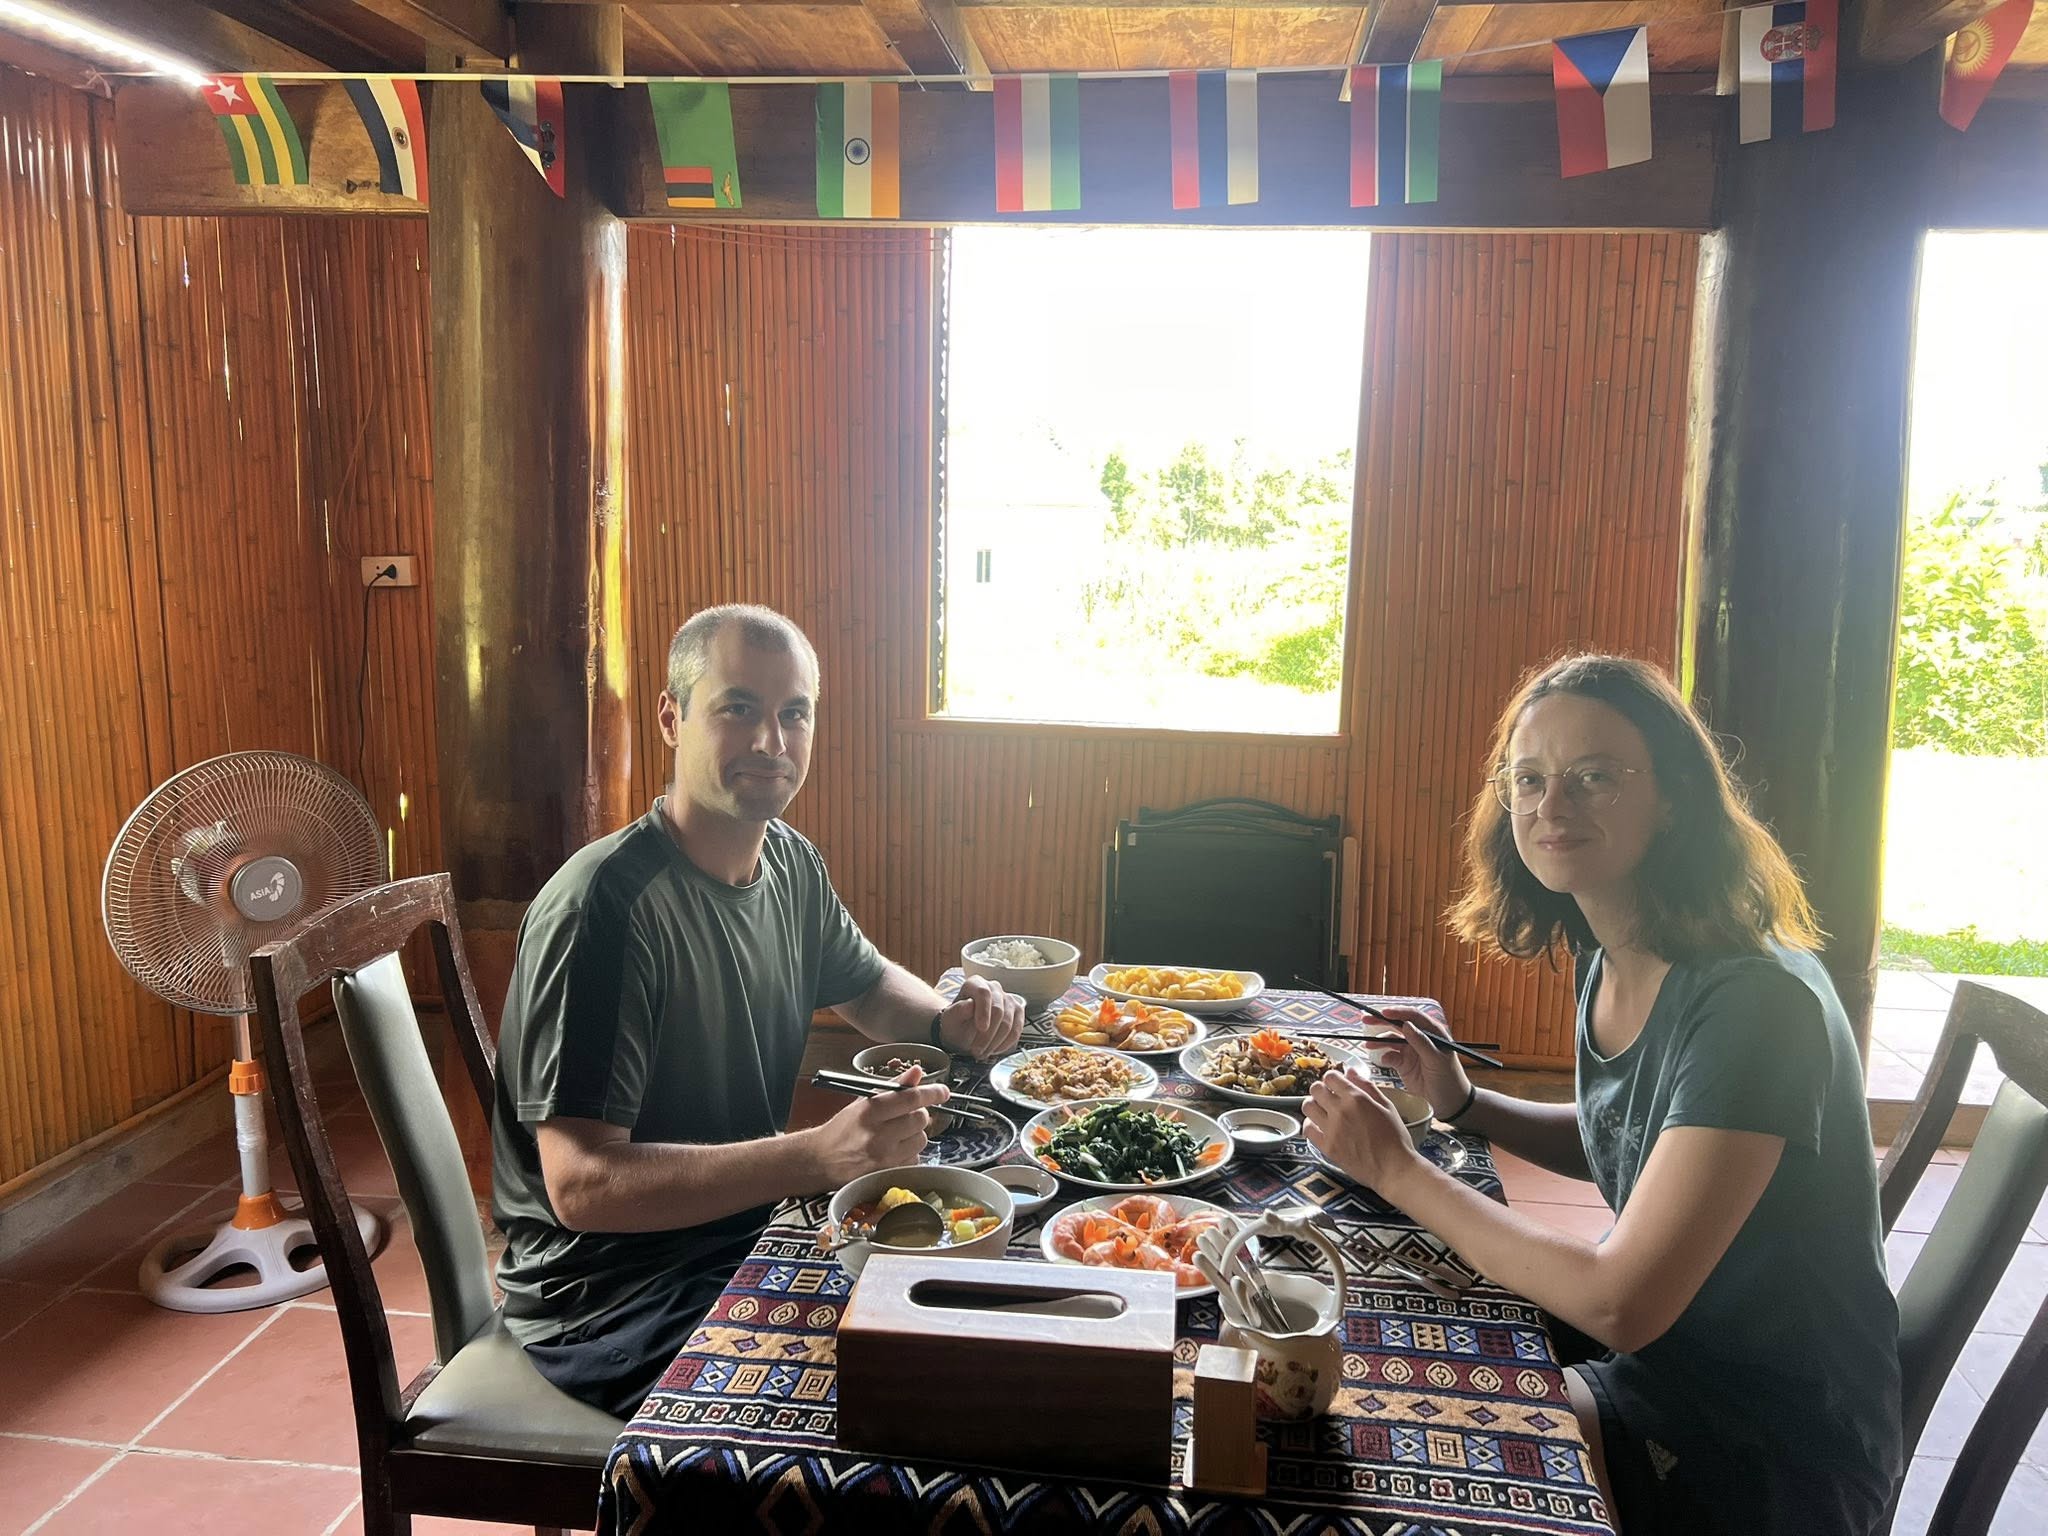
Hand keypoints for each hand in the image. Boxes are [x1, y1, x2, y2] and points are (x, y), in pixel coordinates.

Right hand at [809, 1066, 950, 1185]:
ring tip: (896, 1136)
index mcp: (870, 1111)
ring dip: (915, 1135)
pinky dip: (910, 1154)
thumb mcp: (863, 1102)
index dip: (932, 1093)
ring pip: (921, 1140)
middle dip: (918, 1115)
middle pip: (920, 1120)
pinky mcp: (888, 1174)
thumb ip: (894, 1087)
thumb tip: (917, 1072)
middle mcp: (878, 1134)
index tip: (943, 1091)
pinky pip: (914, 1159)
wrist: (820, 1161)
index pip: (911, 1098)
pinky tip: (894, 1152)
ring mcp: (884, 1157)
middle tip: (905, 1117)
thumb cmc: (842, 1129)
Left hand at [938, 975, 1025, 1059]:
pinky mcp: (1017, 1013)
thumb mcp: (950, 1019)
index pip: (984, 993)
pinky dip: (1006, 1043)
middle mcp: (994, 988)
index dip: (984, 1011)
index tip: (981, 1028)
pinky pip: (1017, 1029)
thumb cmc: (956, 1024)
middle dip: (988, 1034)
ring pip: (1009, 1022)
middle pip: (998, 1010)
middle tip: (977, 1051)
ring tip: (983, 1053)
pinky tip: (994, 1050)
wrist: (962, 1032)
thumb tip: (970, 1005)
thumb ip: (958, 1011)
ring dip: (996, 1042)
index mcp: (975, 983)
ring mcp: (1008, 1000)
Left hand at [1303, 1065, 1427, 1197]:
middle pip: (1315, 1089)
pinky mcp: (1326, 1147)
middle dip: (1321, 1090)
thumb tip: (1350, 1071)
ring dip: (1314, 1105)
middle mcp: (1340, 1111)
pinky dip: (1311, 1124)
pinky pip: (1307, 1128)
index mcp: (1356, 1098)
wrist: (1394, 1169)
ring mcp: (1331, 1129)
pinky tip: (1320, 1127)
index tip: (1336, 1085)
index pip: (1330, 1077)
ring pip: (1307, 1106)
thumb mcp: (1387, 1106)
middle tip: (1329, 1097)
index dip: (1333, 1079)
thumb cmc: (1395, 1139)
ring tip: (1323, 1111)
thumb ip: (1367, 1086)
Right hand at [1375, 1005, 1471, 1120]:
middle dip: (1381, 1021)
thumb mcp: (1437, 1060)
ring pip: (1391, 1040)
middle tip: (1366, 1019)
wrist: (1448, 1102)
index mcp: (1432, 1032)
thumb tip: (1407, 1025)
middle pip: (1398, 1025)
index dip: (1398, 1012)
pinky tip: (1381, 1060)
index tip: (1384, 1012)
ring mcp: (1410, 1050)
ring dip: (1378, 1041)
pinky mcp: (1403, 1063)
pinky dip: (1383, 1057)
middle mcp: (1419, 1038)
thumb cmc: (1449, 1078)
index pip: (1413, 1016)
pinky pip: (1390, 1056)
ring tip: (1367, 1045)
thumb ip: (1422, 1042)